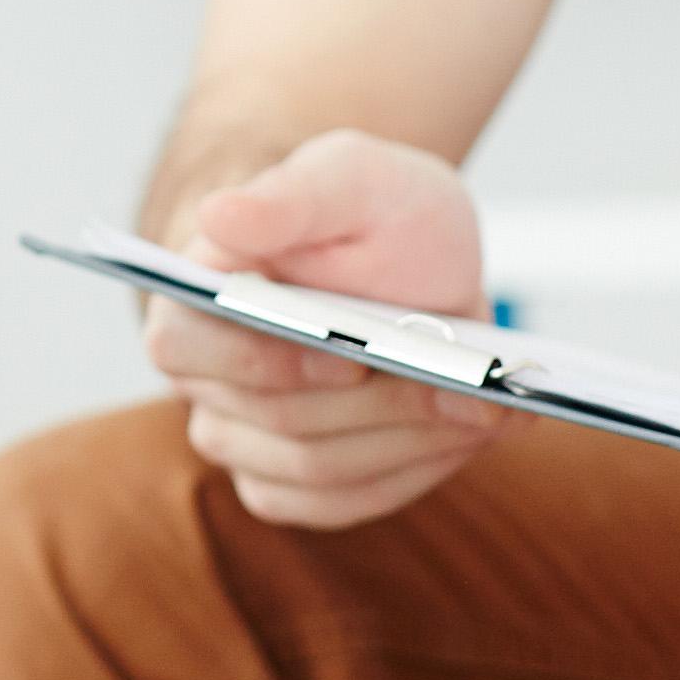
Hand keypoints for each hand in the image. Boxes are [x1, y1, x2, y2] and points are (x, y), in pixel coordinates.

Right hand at [150, 130, 507, 528]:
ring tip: (488, 408)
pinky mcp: (291, 485)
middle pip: (279, 422)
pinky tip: (468, 435)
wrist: (400, 251)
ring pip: (319, 471)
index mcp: (192, 299)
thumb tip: (219, 216)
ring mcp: (242, 441)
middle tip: (470, 388)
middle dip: (381, 407)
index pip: (191, 348)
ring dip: (410, 442)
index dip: (271, 363)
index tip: (352, 360)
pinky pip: (346, 502)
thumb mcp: (348, 177)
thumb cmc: (365, 209)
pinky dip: (415, 472)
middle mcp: (203, 381)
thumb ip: (288, 196)